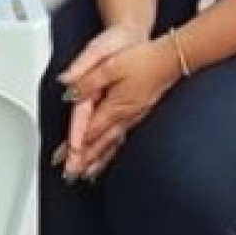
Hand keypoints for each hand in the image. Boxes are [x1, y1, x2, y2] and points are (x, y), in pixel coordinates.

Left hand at [52, 26, 179, 181]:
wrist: (171, 59)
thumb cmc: (144, 59)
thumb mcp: (110, 65)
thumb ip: (87, 79)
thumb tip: (68, 87)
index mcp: (114, 106)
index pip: (89, 131)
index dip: (75, 146)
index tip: (64, 161)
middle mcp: (123, 116)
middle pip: (99, 143)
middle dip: (84, 160)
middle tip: (71, 175)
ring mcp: (132, 117)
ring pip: (110, 144)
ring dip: (97, 160)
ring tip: (86, 174)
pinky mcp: (137, 113)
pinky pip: (120, 138)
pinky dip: (111, 151)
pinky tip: (108, 155)